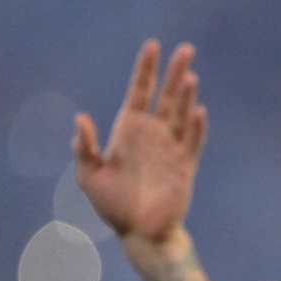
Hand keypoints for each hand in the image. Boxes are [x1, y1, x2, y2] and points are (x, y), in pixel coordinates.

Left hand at [73, 39, 206, 245]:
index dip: (146, 70)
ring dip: (186, 95)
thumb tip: (81, 118)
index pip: (139, 91)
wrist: (140, 233)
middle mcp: (152, 135)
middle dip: (175, 72)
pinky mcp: (185, 168)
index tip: (152, 46)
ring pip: (181, 114)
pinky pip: (192, 143)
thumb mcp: (88, 175)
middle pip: (166, 96)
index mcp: (128, 130)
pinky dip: (196, 127)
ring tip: (190, 75)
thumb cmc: (113, 205)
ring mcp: (171, 150)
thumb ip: (84, 147)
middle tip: (186, 48)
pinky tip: (199, 111)